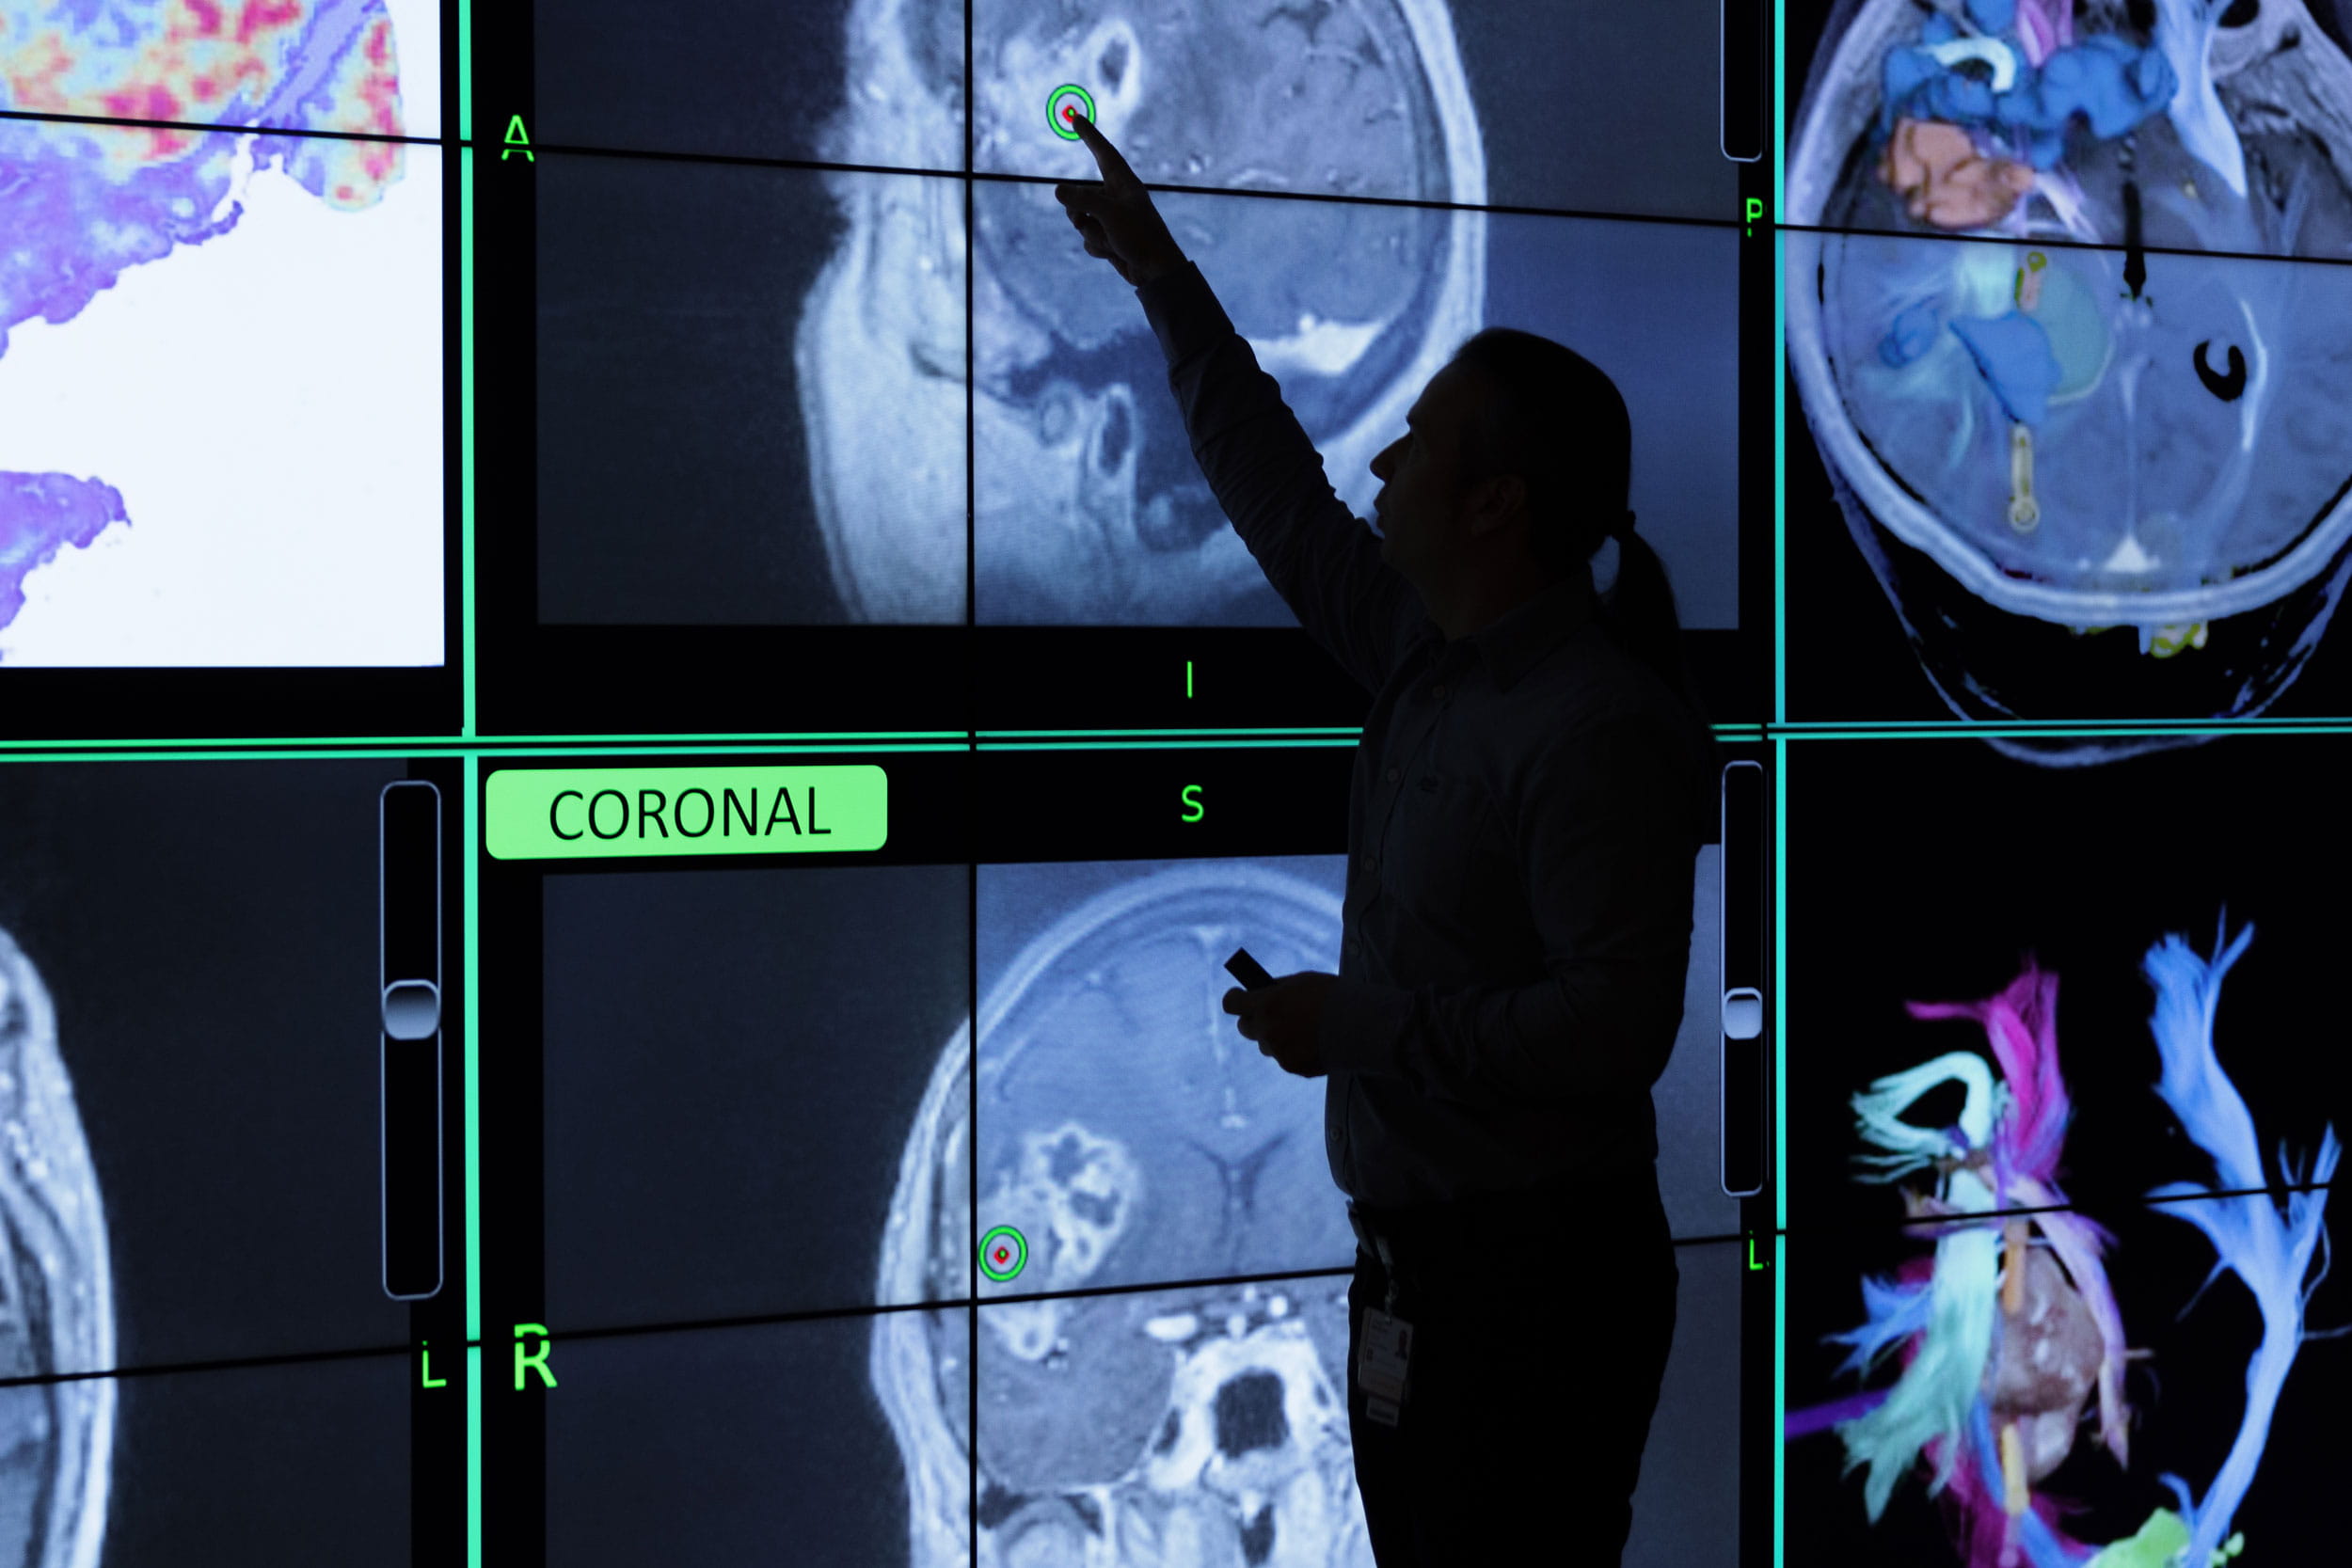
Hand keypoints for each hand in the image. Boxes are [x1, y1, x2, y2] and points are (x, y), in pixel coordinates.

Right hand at [1053, 108, 1187, 286]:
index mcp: (1123, 183)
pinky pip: (1089, 238)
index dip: (1089, 135)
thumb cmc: (1140, 236)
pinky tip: (1115, 252)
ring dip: (1091, 234)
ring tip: (1111, 241)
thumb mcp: (1108, 214)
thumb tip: (1057, 190)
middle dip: (1080, 213)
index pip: (1103, 152)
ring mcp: (1112, 218)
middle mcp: (1116, 197)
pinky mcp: (1109, 236)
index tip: (1076, 118)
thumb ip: (1081, 200)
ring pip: (1082, 220)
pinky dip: (1097, 247)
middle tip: (1088, 221)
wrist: (1156, 271)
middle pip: (1081, 195)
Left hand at [1224, 972, 1337, 1078]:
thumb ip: (1277, 989)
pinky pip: (1285, 1057)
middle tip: (1266, 1014)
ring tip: (1297, 1029)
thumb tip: (1263, 992)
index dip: (1235, 998)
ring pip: (1267, 1044)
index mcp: (1265, 1004)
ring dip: (1275, 1037)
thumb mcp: (1301, 982)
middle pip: (1245, 1028)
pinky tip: (1313, 1043)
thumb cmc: (1332, 997)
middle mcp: (1266, 1030)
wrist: (1360, 1026)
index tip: (1239, 995)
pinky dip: (1294, 1051)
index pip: (1232, 1003)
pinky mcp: (1292, 1067)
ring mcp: (1279, 1051)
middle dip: (1254, 1020)